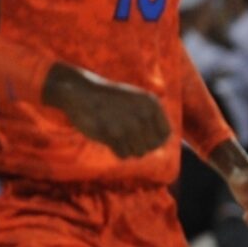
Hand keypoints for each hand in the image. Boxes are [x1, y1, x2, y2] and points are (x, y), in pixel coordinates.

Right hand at [44, 63, 170, 159]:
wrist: (81, 92)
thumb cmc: (111, 100)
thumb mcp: (137, 102)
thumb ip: (152, 120)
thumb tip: (162, 145)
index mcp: (151, 104)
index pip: (165, 135)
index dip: (156, 141)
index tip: (143, 139)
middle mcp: (143, 114)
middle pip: (152, 146)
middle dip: (140, 146)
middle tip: (126, 136)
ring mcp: (128, 124)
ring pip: (138, 152)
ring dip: (128, 148)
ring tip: (117, 135)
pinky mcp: (112, 134)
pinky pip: (123, 155)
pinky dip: (116, 150)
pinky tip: (109, 138)